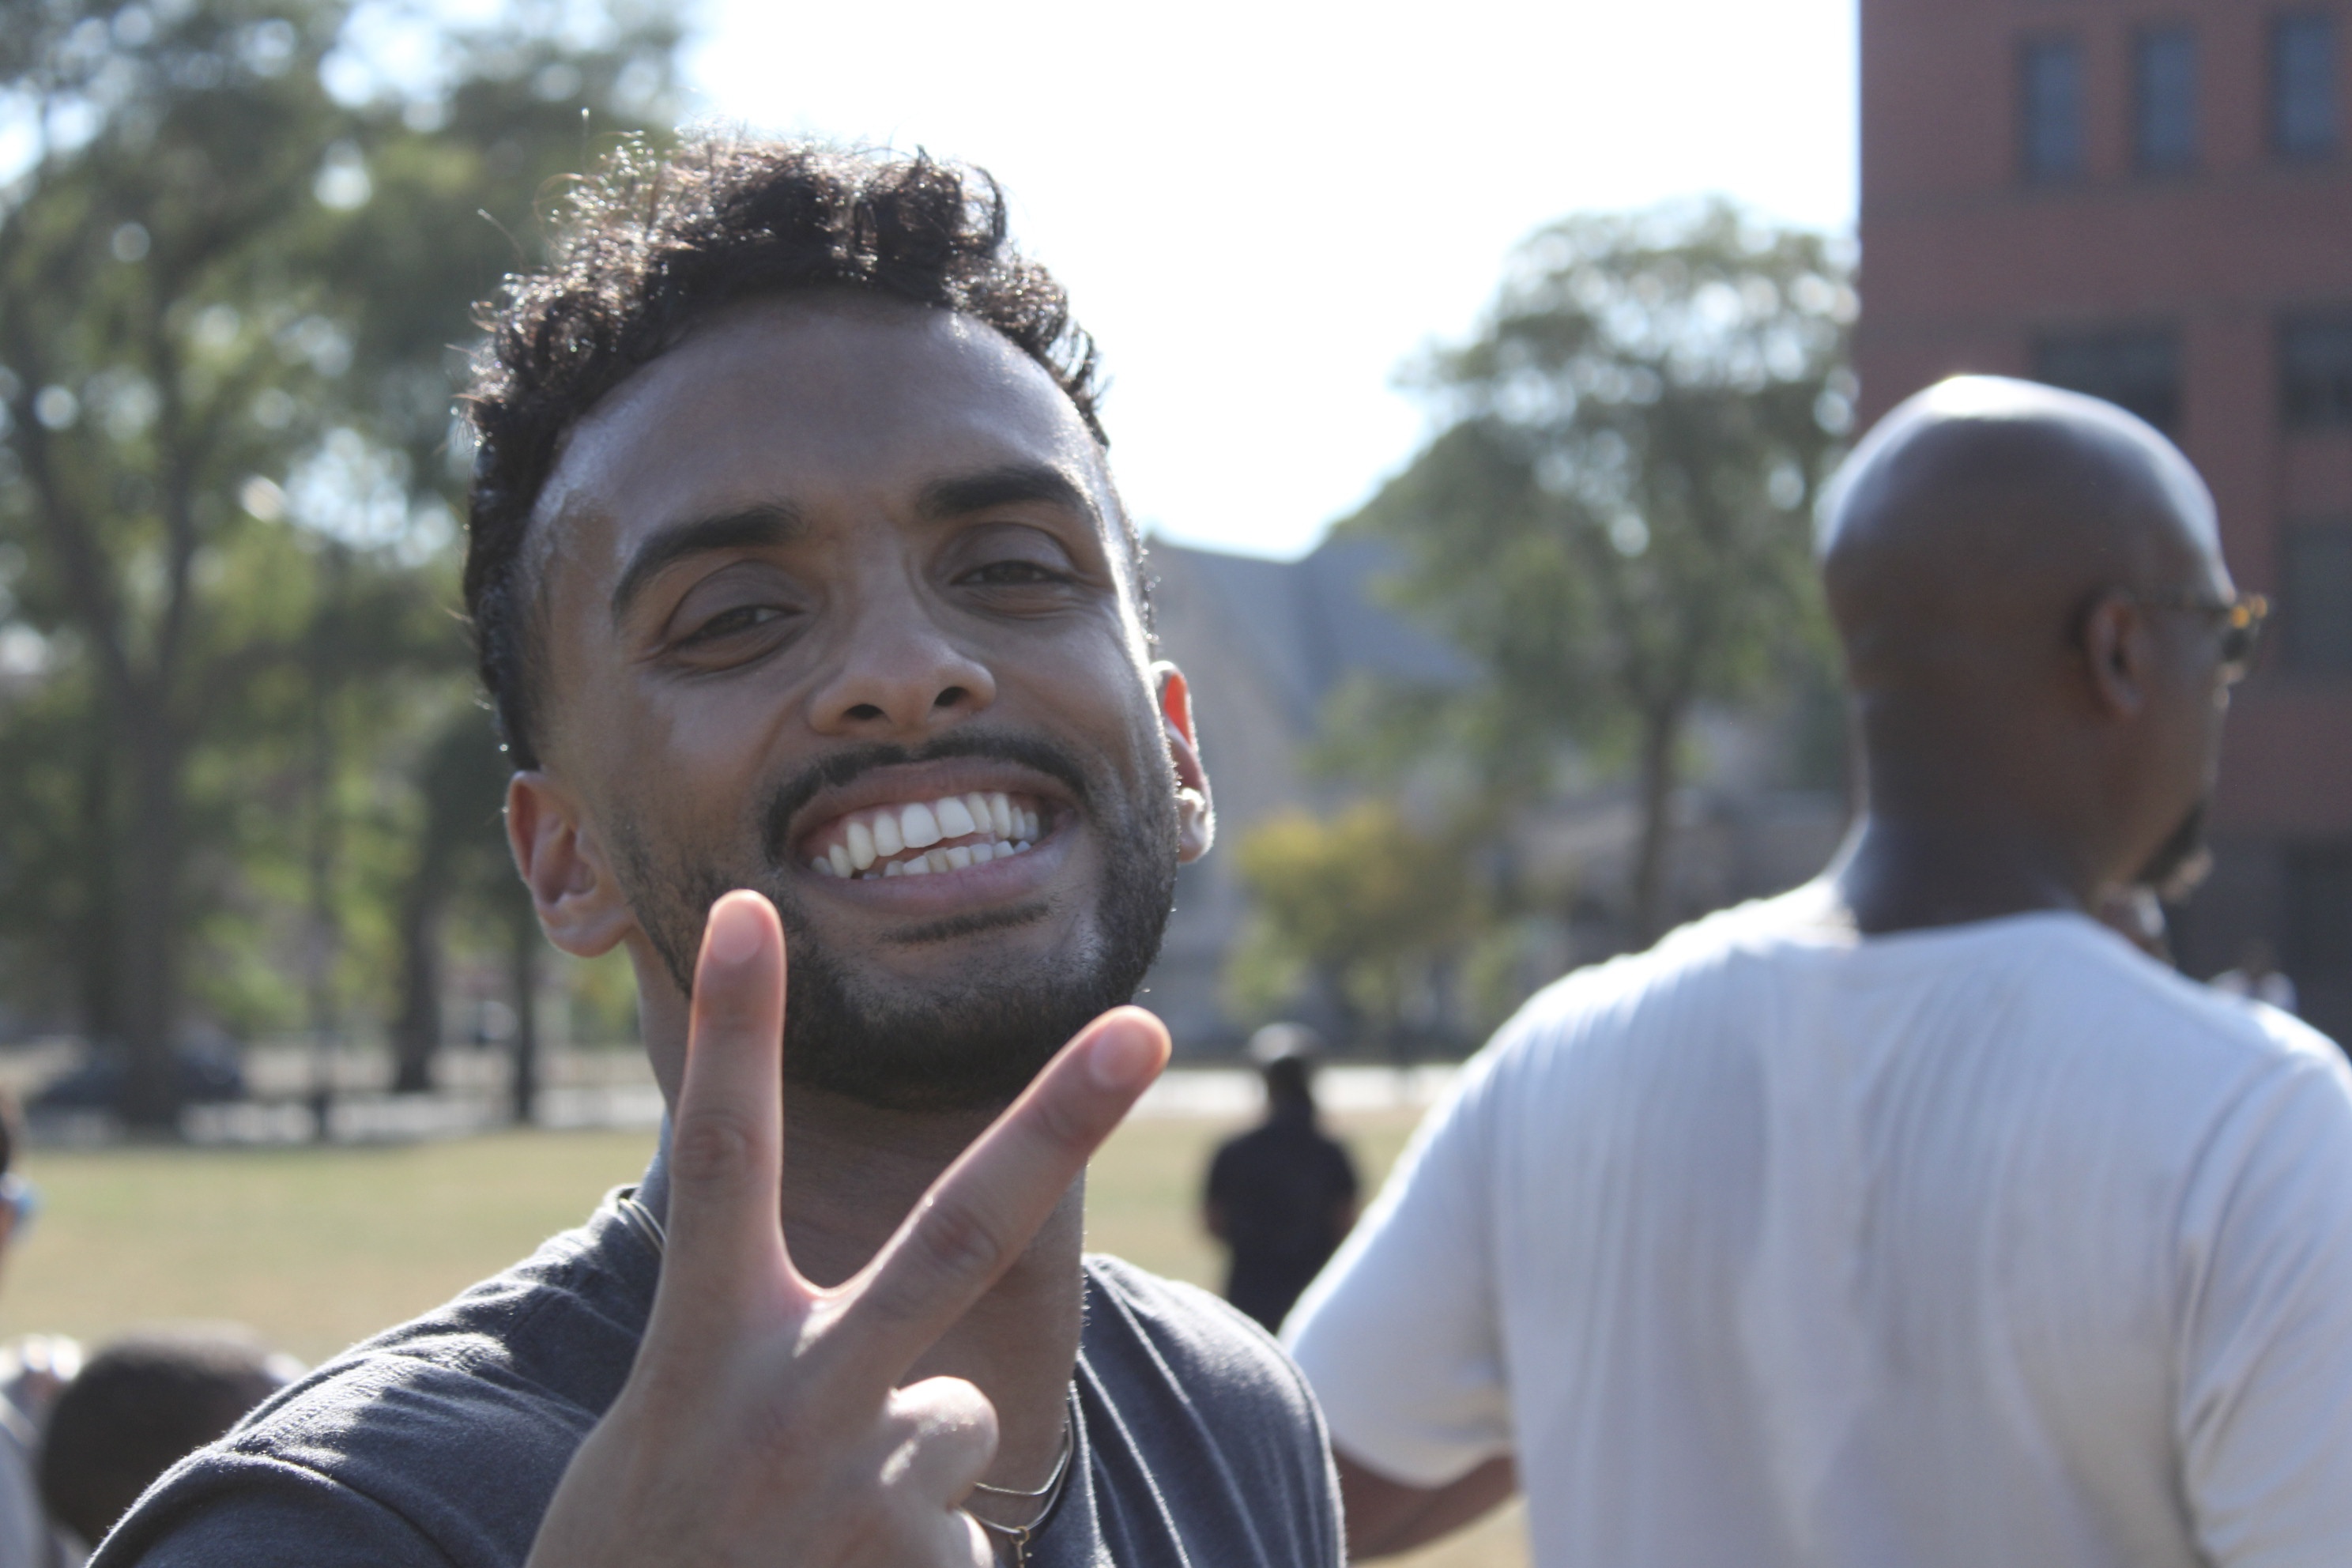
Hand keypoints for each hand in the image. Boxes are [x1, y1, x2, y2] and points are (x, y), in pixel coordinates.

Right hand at [526, 890, 1169, 1566]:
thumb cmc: (644, 1551)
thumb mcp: (672, 1430)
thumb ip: (777, 1368)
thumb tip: (946, 1384)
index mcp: (704, 1347)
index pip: (722, 1157)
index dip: (733, 1029)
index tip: (746, 905)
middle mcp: (792, 1400)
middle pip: (958, 1230)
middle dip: (1060, 1121)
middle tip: (1145, 1028)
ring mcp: (862, 1485)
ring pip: (961, 1416)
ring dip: (912, 1465)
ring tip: (818, 1538)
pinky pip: (963, 1533)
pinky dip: (917, 1559)